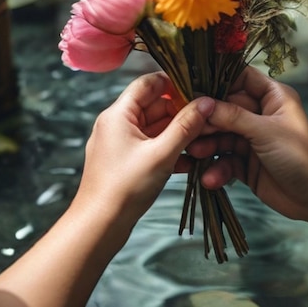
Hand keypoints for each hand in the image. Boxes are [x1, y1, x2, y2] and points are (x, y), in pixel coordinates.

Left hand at [75, 71, 214, 225]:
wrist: (99, 225)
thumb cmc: (124, 188)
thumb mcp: (161, 154)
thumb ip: (186, 126)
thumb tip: (206, 102)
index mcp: (118, 114)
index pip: (148, 83)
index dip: (174, 83)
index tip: (199, 92)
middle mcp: (116, 124)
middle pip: (154, 105)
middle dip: (181, 113)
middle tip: (207, 121)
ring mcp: (120, 143)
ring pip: (155, 128)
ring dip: (178, 134)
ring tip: (202, 142)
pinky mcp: (125, 162)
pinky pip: (151, 147)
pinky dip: (168, 150)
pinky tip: (189, 161)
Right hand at [184, 66, 307, 221]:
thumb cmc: (300, 157)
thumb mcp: (265, 132)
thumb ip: (232, 116)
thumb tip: (201, 102)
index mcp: (271, 97)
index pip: (240, 78)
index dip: (217, 82)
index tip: (192, 89)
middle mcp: (259, 115)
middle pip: (223, 109)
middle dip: (206, 121)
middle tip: (188, 129)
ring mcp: (250, 139)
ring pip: (220, 135)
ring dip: (207, 145)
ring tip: (195, 154)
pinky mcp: (244, 162)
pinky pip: (223, 159)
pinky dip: (216, 168)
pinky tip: (211, 178)